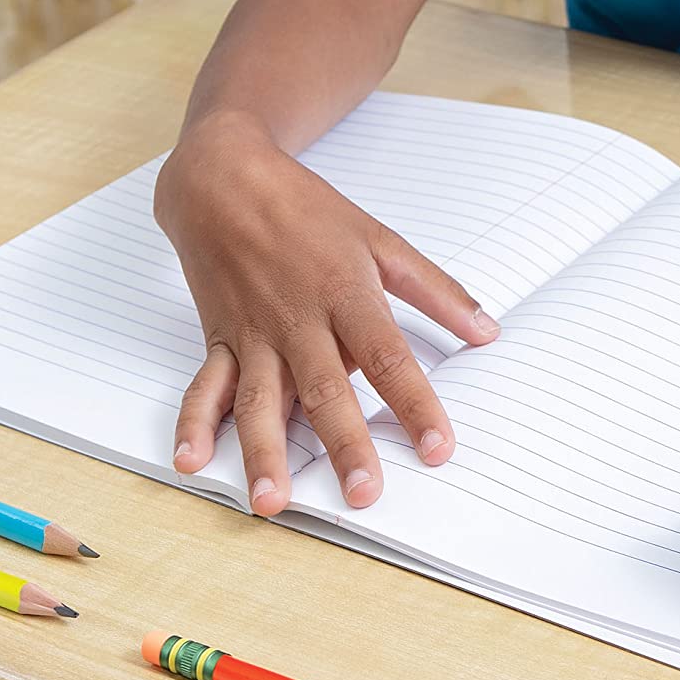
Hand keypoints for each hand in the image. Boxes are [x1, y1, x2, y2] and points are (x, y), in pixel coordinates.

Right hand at [154, 113, 497, 513]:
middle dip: (344, 446)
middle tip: (362, 496)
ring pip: (259, 401)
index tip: (437, 449)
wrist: (222, 178)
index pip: (387, 358)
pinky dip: (194, 424)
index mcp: (345, 293)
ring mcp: (253, 333)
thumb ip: (436, 290)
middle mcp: (297, 320)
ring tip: (272, 501)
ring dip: (263, 453)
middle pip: (325, 390)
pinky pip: (205, 387)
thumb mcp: (380, 238)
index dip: (414, 405)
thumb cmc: (306, 210)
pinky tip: (192, 462)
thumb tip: (488, 333)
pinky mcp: (218, 339)